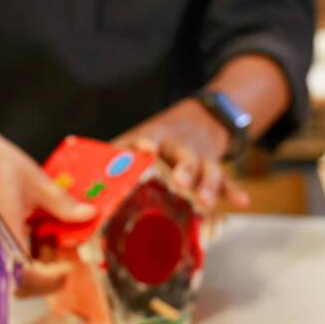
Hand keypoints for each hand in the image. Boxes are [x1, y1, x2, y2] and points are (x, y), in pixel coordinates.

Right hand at [0, 118, 93, 295]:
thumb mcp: (35, 181)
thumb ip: (62, 204)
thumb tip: (89, 215)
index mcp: (5, 232)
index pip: (26, 274)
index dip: (50, 279)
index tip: (67, 268)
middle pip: (19, 284)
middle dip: (45, 278)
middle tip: (63, 260)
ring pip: (10, 276)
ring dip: (33, 269)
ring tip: (46, 243)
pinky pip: (2, 263)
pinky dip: (20, 259)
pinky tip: (30, 236)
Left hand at [115, 99, 244, 210]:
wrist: (193, 121)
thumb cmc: (152, 141)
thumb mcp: (130, 142)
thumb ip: (113, 160)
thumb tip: (83, 192)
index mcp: (154, 137)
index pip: (149, 137)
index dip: (146, 144)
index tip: (148, 148)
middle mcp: (179, 146)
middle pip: (184, 154)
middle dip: (185, 168)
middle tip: (180, 182)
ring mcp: (199, 157)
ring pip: (207, 168)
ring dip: (209, 184)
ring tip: (205, 202)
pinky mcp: (212, 170)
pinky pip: (225, 180)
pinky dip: (232, 191)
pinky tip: (242, 201)